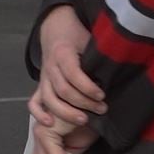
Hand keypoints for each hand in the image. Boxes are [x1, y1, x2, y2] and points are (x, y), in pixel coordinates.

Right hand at [28, 6, 106, 129]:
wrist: (56, 31)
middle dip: (83, 102)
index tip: (102, 94)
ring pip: (49, 98)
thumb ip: (99, 54)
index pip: (72, 73)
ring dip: (66, 112)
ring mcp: (44, 78)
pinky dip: (38, 113)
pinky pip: (33, 102)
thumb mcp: (90, 40)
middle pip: (62, 89)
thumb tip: (120, 68)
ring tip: (84, 120)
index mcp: (62, 53)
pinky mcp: (41, 86)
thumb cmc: (77, 37)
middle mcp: (50, 67)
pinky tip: (50, 123)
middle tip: (101, 108)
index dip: (87, 87)